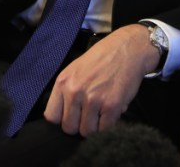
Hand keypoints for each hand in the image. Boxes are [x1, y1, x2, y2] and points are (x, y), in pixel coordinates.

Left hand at [43, 25, 159, 135]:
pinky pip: (104, 129)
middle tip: (88, 114)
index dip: (62, 119)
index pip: (51, 117)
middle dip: (79, 124)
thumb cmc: (101, 58)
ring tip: (101, 111)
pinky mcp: (111, 107)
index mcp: (63, 82)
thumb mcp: (75, 69)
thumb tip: (63, 115)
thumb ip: (66, 90)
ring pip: (87, 132)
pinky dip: (108, 124)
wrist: (128, 49)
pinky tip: (110, 110)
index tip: (71, 115)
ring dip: (94, 125)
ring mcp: (93, 100)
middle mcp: (75, 92)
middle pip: (69, 128)